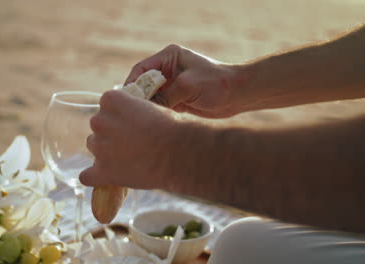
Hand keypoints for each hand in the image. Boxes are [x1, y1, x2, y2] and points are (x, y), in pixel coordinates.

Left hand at [79, 90, 184, 189]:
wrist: (180, 154)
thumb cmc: (173, 128)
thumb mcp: (153, 107)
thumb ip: (134, 111)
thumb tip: (132, 118)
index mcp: (111, 101)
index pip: (106, 105)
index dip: (120, 115)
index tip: (132, 123)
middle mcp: (100, 121)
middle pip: (98, 127)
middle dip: (112, 134)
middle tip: (133, 143)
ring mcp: (99, 148)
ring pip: (94, 148)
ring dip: (106, 154)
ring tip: (129, 161)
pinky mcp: (102, 171)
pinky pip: (87, 176)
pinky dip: (95, 177)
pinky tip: (106, 178)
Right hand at [124, 44, 241, 117]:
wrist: (239, 95)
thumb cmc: (216, 84)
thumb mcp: (187, 86)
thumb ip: (164, 95)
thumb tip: (145, 107)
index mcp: (169, 57)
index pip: (141, 69)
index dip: (131, 84)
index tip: (125, 100)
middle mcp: (169, 69)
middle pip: (144, 84)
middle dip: (138, 97)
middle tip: (130, 113)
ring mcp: (173, 85)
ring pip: (152, 97)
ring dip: (148, 107)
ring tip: (140, 120)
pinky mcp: (178, 98)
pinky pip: (161, 106)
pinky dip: (157, 113)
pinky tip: (154, 123)